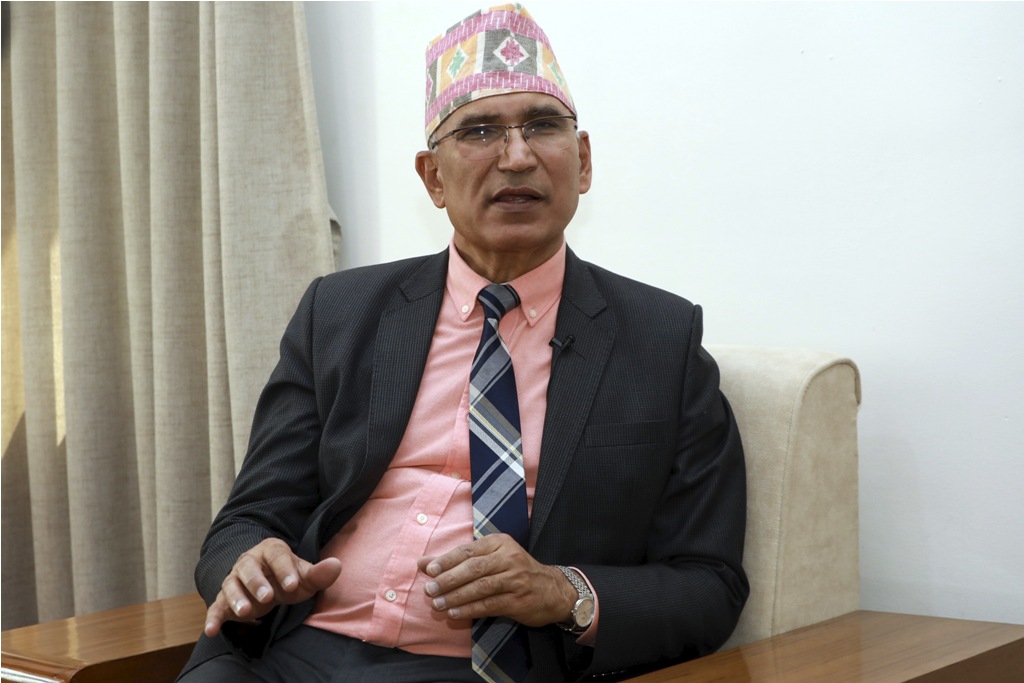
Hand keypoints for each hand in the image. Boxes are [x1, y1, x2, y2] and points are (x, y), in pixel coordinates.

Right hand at [204, 538, 340, 636]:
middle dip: (257, 583)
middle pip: (249, 568)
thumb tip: (336, 565)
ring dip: (237, 598)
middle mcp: (249, 562)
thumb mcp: (303, 577)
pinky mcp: (224, 599)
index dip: (284, 569)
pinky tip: (211, 630)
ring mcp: (234, 580)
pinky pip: (216, 606)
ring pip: (231, 585)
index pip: (277, 555)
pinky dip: (213, 617)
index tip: (293, 585)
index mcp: (270, 550)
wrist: (265, 583)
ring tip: (245, 612)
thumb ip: (319, 573)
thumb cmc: (287, 578)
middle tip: (268, 598)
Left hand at [417, 533, 575, 627]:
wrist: (553, 590)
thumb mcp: (491, 558)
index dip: (447, 560)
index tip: (429, 570)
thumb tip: (423, 563)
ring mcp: (516, 579)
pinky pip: (490, 604)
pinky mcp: (519, 600)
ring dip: (456, 597)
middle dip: (449, 579)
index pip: (468, 550)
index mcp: (500, 543)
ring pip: (481, 587)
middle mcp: (509, 558)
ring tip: (437, 604)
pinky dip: (470, 609)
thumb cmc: (515, 571)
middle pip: (474, 568)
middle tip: (429, 589)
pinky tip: (455, 613)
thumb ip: (458, 560)